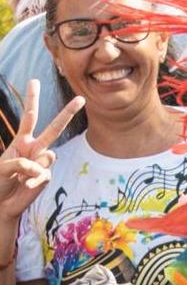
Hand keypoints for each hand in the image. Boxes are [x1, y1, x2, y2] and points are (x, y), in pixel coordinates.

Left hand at [0, 80, 82, 229]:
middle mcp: (35, 149)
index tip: (34, 81)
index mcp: (22, 141)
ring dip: (31, 166)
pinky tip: (25, 185)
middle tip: (81, 99)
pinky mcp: (46, 177)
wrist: (3, 203)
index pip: (29, 118)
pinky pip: (43, 174)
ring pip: (48, 155)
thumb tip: (43, 164)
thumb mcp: (3, 167)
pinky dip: (33, 180)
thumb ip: (22, 162)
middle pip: (54, 128)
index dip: (32, 100)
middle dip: (67, 113)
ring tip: (20, 177)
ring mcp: (42, 163)